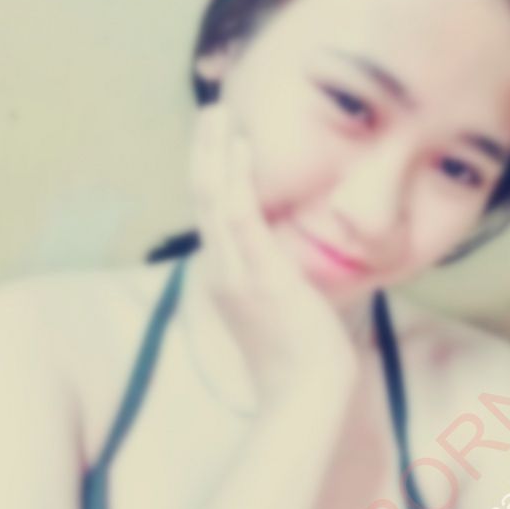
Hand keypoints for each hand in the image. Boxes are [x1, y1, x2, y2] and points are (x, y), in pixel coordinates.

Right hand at [187, 100, 358, 410]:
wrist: (305, 397)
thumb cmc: (300, 359)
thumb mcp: (280, 312)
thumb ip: (274, 281)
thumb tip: (286, 261)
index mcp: (226, 277)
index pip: (215, 215)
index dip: (215, 174)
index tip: (221, 141)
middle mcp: (222, 271)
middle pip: (204, 199)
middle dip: (206, 152)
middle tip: (212, 111)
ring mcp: (237, 273)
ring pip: (214, 200)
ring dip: (215, 152)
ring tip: (219, 113)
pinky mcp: (260, 275)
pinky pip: (241, 216)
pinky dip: (237, 178)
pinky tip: (240, 146)